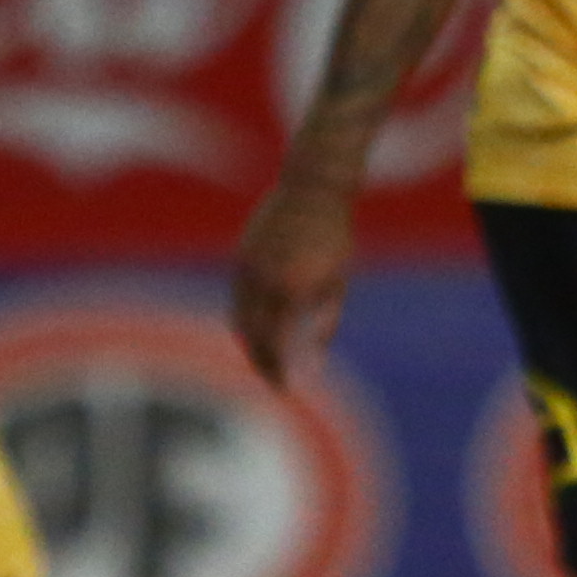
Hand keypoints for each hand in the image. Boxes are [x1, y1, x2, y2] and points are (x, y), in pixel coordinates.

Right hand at [230, 167, 356, 387]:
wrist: (313, 188)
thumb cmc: (334, 236)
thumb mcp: (338, 281)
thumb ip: (326, 322)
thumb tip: (314, 360)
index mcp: (290, 289)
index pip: (274, 344)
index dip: (276, 371)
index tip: (285, 389)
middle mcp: (263, 280)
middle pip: (250, 336)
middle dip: (260, 363)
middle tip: (274, 381)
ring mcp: (247, 266)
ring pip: (238, 317)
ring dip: (250, 342)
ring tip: (267, 358)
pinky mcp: (241, 255)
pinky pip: (238, 296)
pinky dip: (246, 317)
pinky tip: (261, 325)